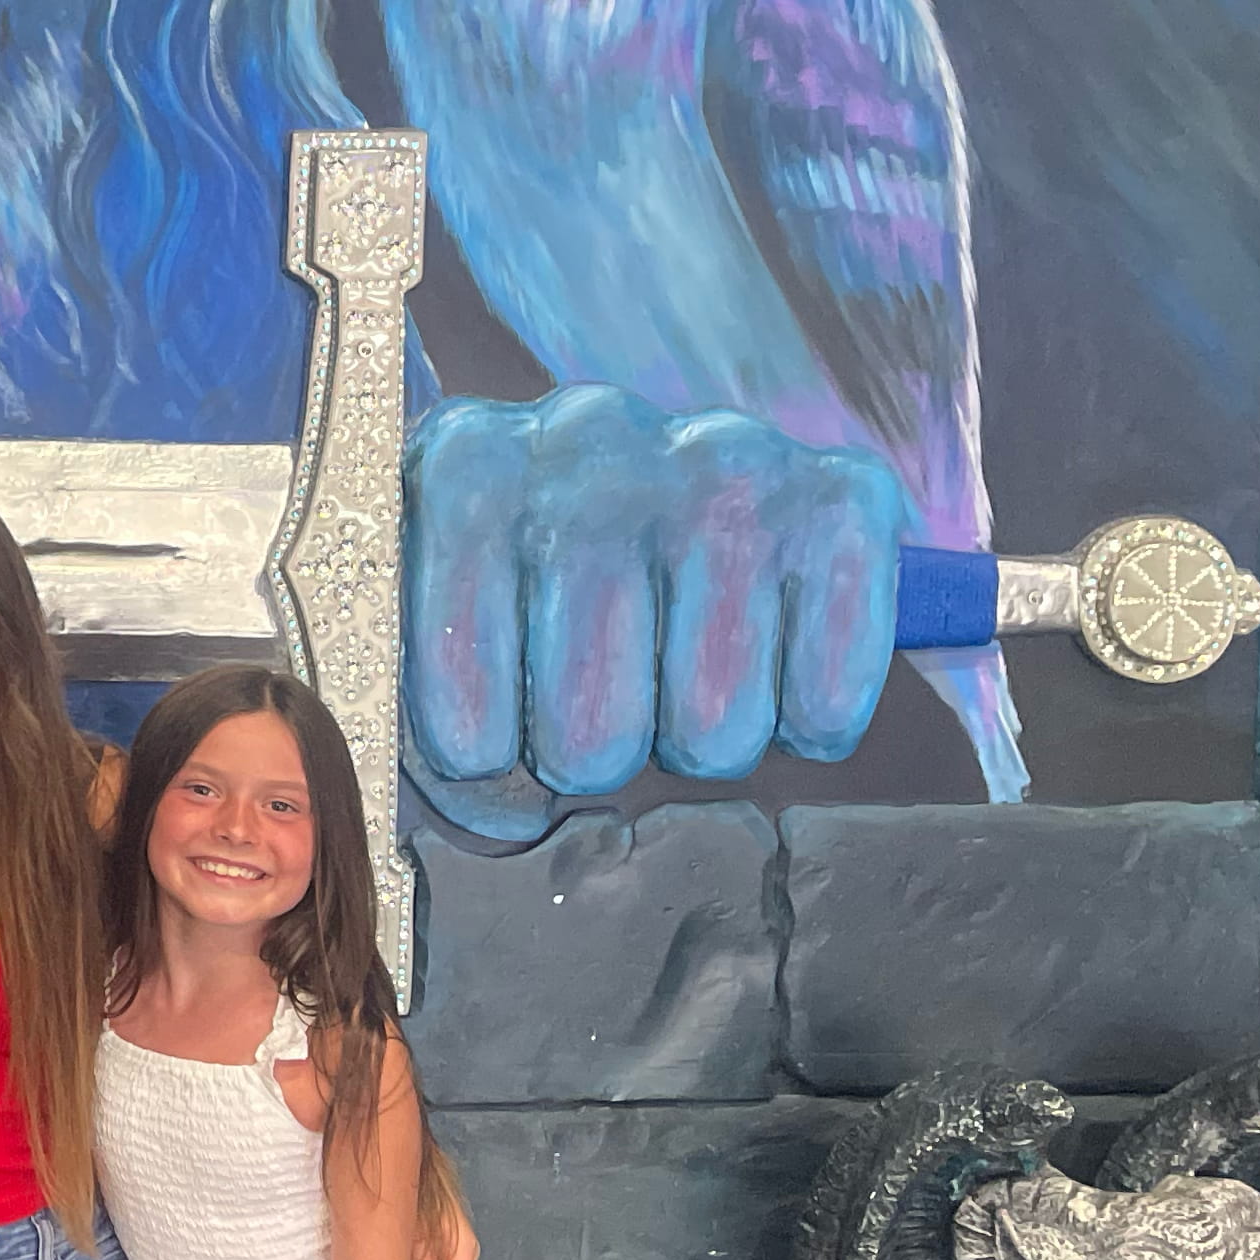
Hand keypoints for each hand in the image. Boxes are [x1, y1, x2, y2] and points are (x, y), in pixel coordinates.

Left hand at [406, 386, 899, 842]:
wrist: (659, 459)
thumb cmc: (522, 566)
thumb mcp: (428, 617)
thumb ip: (417, 711)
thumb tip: (505, 819)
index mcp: (464, 473)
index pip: (464, 728)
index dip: (483, 760)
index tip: (489, 731)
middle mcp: (592, 440)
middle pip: (594, 742)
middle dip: (593, 752)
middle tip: (596, 696)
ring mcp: (722, 459)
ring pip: (713, 733)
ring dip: (696, 741)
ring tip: (675, 673)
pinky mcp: (842, 492)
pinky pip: (827, 707)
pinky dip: (806, 725)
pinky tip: (768, 663)